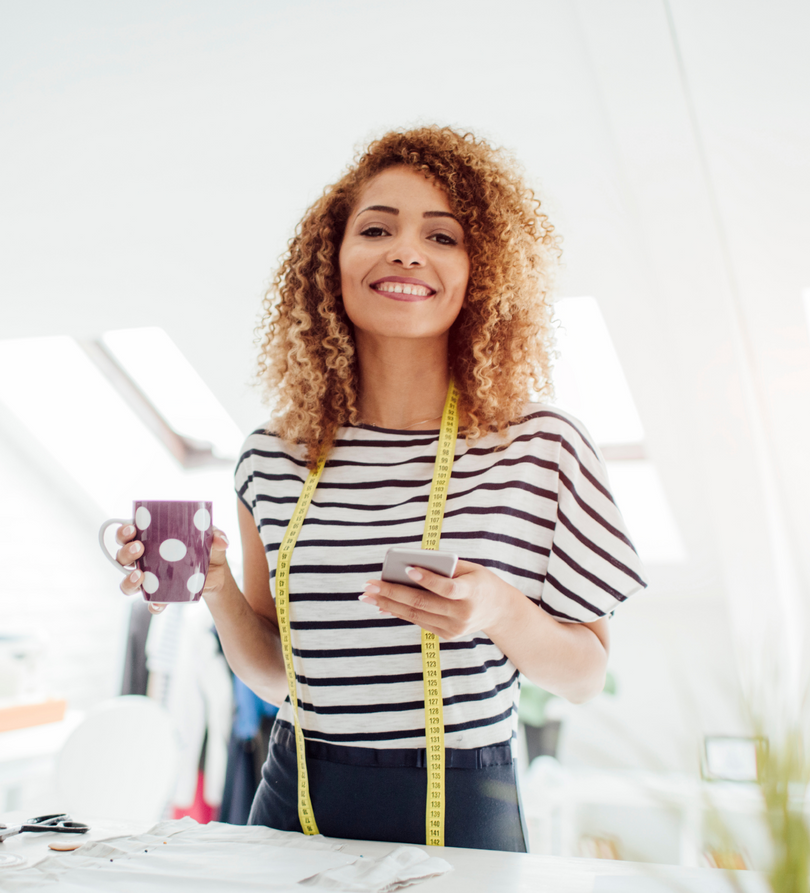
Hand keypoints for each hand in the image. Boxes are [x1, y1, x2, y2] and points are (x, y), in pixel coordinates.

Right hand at [114, 523, 230, 614]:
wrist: (217, 573)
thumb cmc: (206, 547)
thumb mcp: (212, 537)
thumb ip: (217, 535)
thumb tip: (223, 541)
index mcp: (151, 538)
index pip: (128, 533)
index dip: (124, 531)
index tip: (132, 528)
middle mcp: (144, 558)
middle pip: (122, 556)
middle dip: (125, 552)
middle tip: (139, 549)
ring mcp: (149, 578)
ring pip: (128, 581)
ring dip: (128, 580)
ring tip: (140, 576)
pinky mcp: (160, 594)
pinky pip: (150, 602)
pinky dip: (153, 604)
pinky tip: (159, 604)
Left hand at [358, 560, 515, 639]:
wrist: (500, 611)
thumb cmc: (479, 581)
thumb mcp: (471, 569)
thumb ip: (445, 568)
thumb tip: (408, 569)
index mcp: (472, 592)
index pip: (448, 588)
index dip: (428, 580)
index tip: (408, 569)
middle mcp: (462, 614)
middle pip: (423, 603)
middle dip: (392, 593)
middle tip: (369, 584)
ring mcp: (454, 628)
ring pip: (415, 614)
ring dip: (388, 604)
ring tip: (367, 595)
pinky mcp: (446, 635)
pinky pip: (418, 621)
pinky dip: (398, 612)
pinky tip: (382, 605)